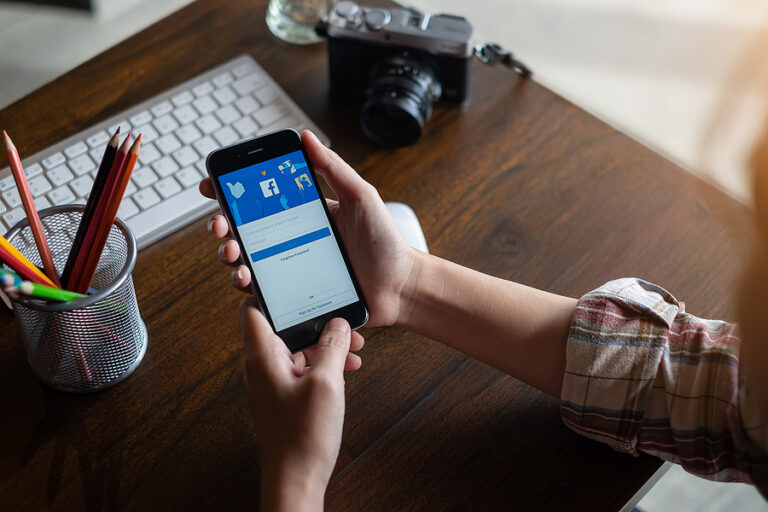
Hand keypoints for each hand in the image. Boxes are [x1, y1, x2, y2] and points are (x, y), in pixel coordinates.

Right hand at [199, 129, 417, 326]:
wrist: (400, 287)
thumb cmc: (385, 242)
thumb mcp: (360, 197)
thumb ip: (333, 168)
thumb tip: (305, 137)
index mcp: (305, 214)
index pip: (261, 200)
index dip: (233, 193)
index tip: (213, 186)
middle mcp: (293, 240)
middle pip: (245, 231)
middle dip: (223, 225)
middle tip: (220, 225)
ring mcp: (292, 269)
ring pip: (247, 261)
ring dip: (228, 255)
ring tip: (232, 252)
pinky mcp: (294, 297)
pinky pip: (263, 292)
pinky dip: (245, 285)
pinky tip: (245, 280)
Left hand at [241, 298, 363, 509]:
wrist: (295, 480)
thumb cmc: (302, 437)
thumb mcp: (325, 383)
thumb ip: (331, 346)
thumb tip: (338, 323)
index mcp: (261, 357)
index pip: (252, 308)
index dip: (270, 291)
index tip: (294, 280)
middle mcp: (262, 366)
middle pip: (283, 326)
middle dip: (314, 321)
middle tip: (343, 323)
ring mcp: (273, 382)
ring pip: (297, 348)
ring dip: (324, 344)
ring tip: (353, 349)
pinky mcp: (285, 396)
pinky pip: (303, 368)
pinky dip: (323, 364)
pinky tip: (346, 368)